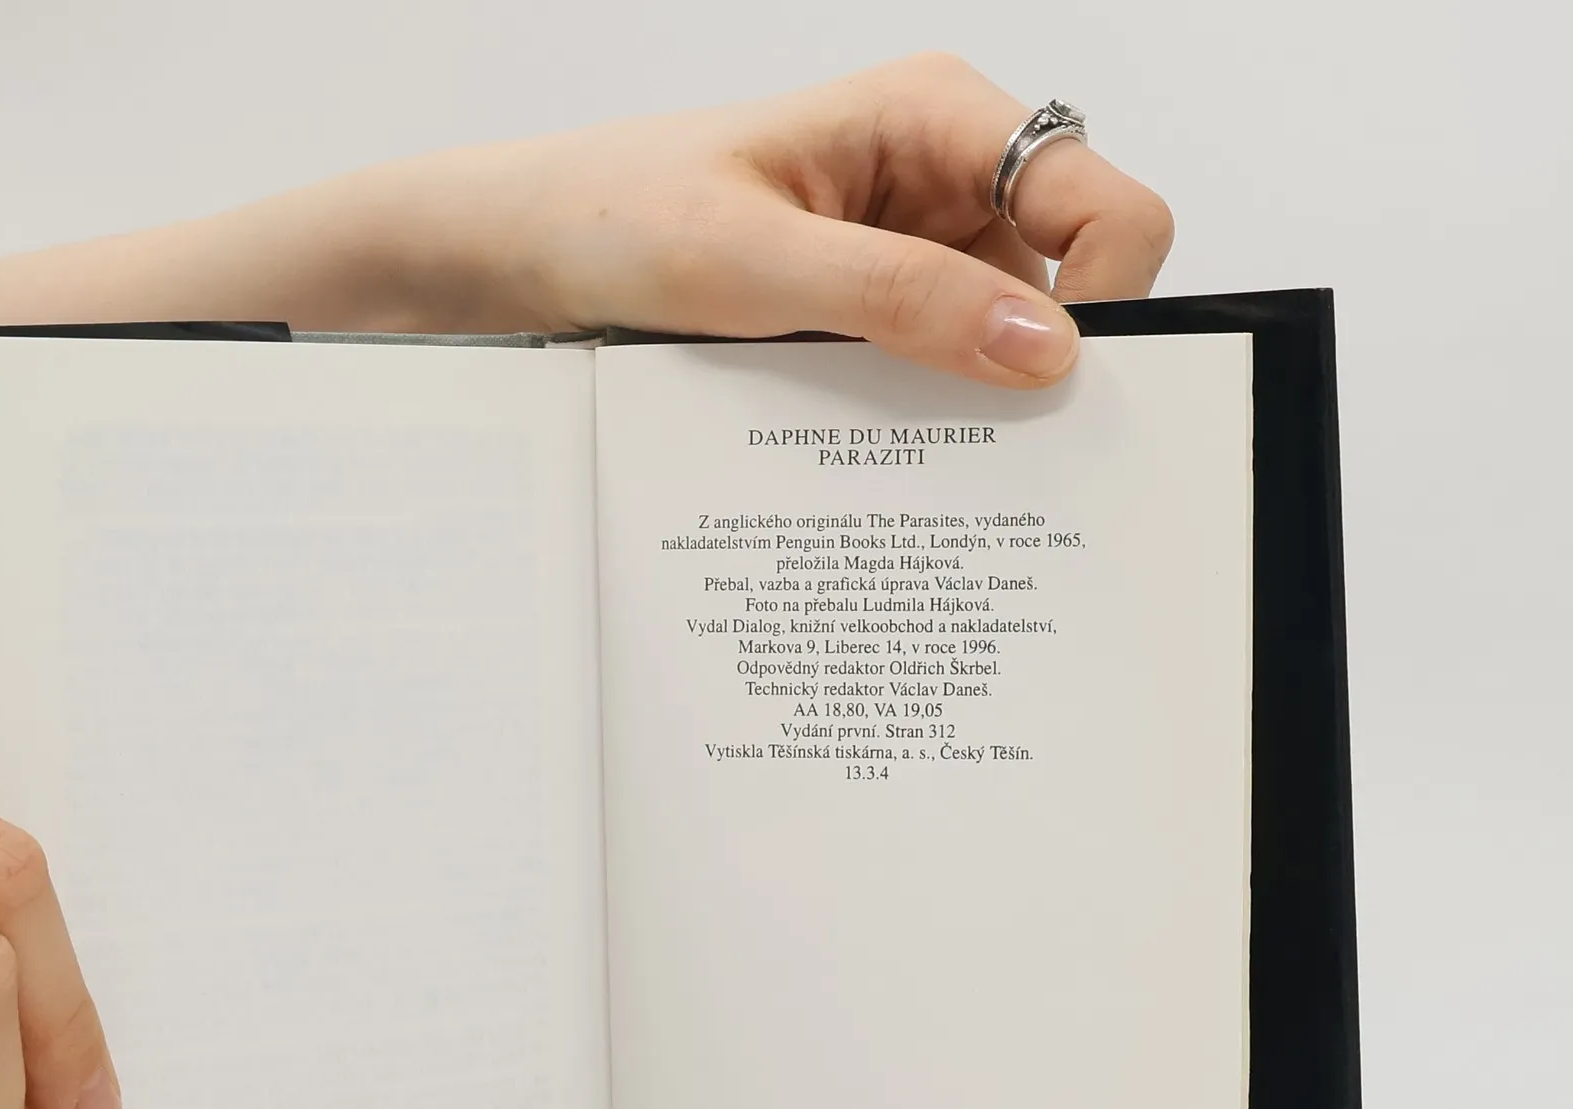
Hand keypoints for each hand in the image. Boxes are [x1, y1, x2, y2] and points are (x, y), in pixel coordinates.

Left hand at [392, 54, 1172, 386]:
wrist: (531, 253)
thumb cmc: (618, 217)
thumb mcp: (754, 266)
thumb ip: (900, 300)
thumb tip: (1044, 348)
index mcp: (935, 117)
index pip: (1102, 201)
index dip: (1110, 296)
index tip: (1058, 389)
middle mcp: (943, 176)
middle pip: (1069, 277)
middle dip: (1044, 366)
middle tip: (995, 453)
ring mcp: (913, 247)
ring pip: (1005, 338)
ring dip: (974, 401)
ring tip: (910, 457)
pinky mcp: (876, 308)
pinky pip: (938, 367)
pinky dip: (924, 414)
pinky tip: (879, 452)